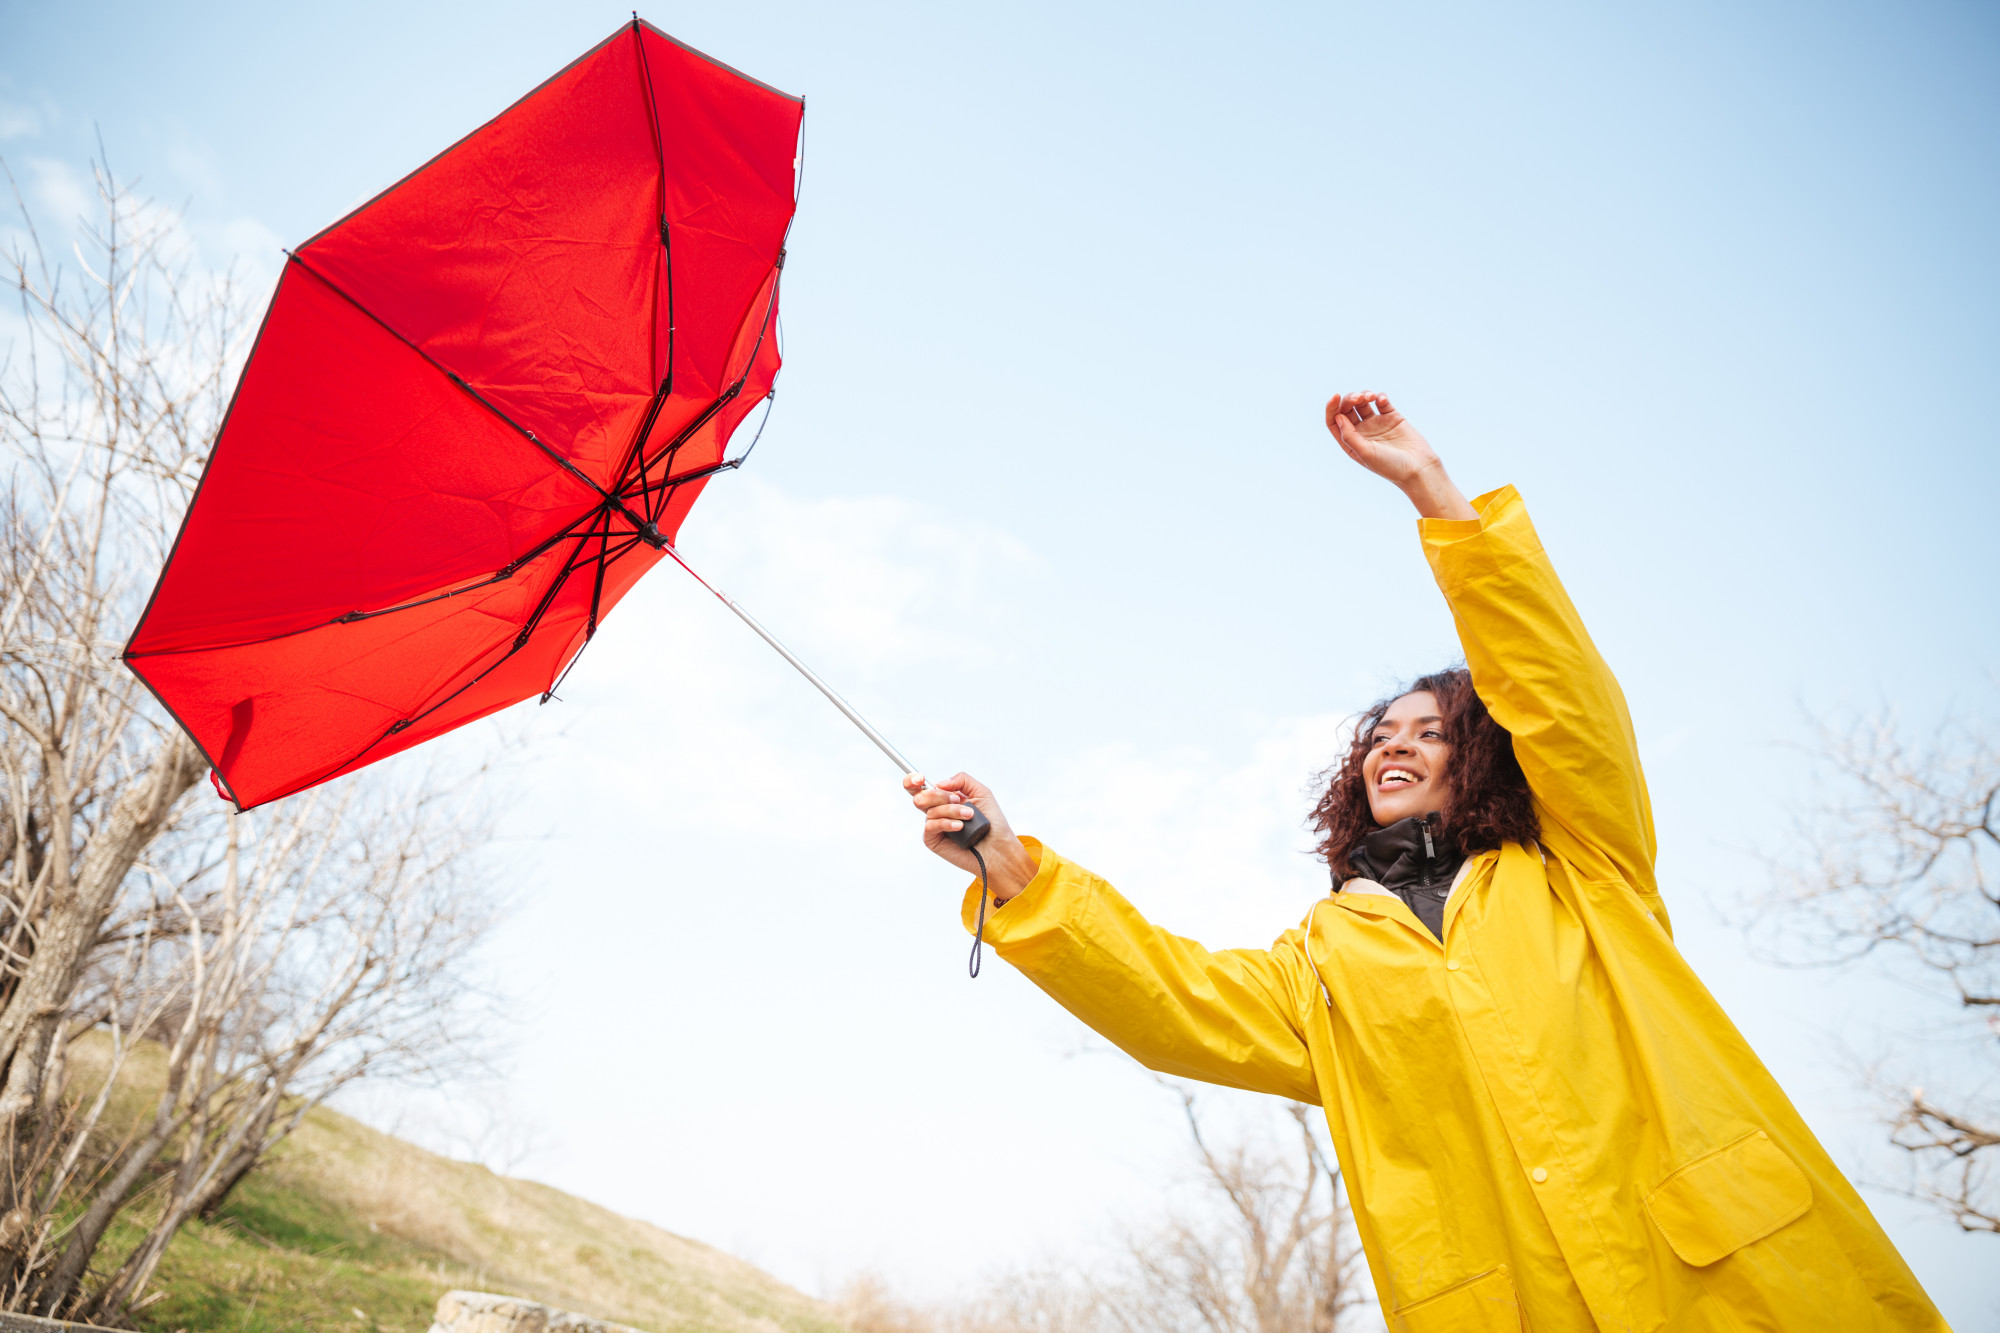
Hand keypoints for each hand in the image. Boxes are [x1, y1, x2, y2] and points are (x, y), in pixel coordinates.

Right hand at [903, 771, 1038, 903]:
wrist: (998, 847)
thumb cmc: (992, 822)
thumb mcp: (981, 792)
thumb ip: (961, 780)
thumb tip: (938, 783)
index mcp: (945, 798)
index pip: (919, 786)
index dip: (912, 780)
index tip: (920, 778)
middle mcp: (937, 811)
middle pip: (920, 797)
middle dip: (937, 795)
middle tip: (956, 799)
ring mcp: (935, 826)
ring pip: (930, 811)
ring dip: (952, 810)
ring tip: (969, 816)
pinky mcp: (933, 840)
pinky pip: (931, 826)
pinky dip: (946, 823)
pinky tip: (959, 827)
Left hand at [1323, 391, 1476, 520]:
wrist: (1418, 468)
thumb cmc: (1390, 466)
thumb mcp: (1365, 453)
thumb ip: (1349, 435)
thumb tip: (1337, 416)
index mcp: (1351, 442)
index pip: (1334, 422)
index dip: (1332, 408)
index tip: (1336, 397)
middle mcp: (1362, 432)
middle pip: (1348, 409)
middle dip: (1350, 399)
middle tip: (1358, 398)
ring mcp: (1377, 424)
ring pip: (1364, 402)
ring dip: (1364, 394)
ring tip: (1371, 397)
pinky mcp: (1392, 418)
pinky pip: (1382, 402)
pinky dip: (1380, 396)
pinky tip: (1382, 400)